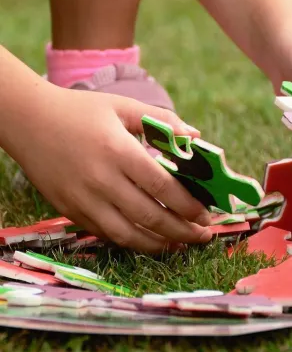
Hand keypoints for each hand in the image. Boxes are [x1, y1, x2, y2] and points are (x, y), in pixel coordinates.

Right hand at [5, 86, 211, 252]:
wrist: (26, 120)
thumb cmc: (80, 111)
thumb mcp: (122, 106)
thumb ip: (161, 121)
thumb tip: (195, 135)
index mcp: (119, 151)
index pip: (163, 188)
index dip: (188, 206)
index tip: (206, 214)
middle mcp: (102, 180)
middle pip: (150, 217)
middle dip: (183, 231)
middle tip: (203, 235)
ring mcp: (84, 200)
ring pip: (129, 235)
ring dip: (160, 245)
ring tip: (181, 245)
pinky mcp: (70, 211)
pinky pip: (107, 234)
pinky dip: (132, 242)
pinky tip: (150, 240)